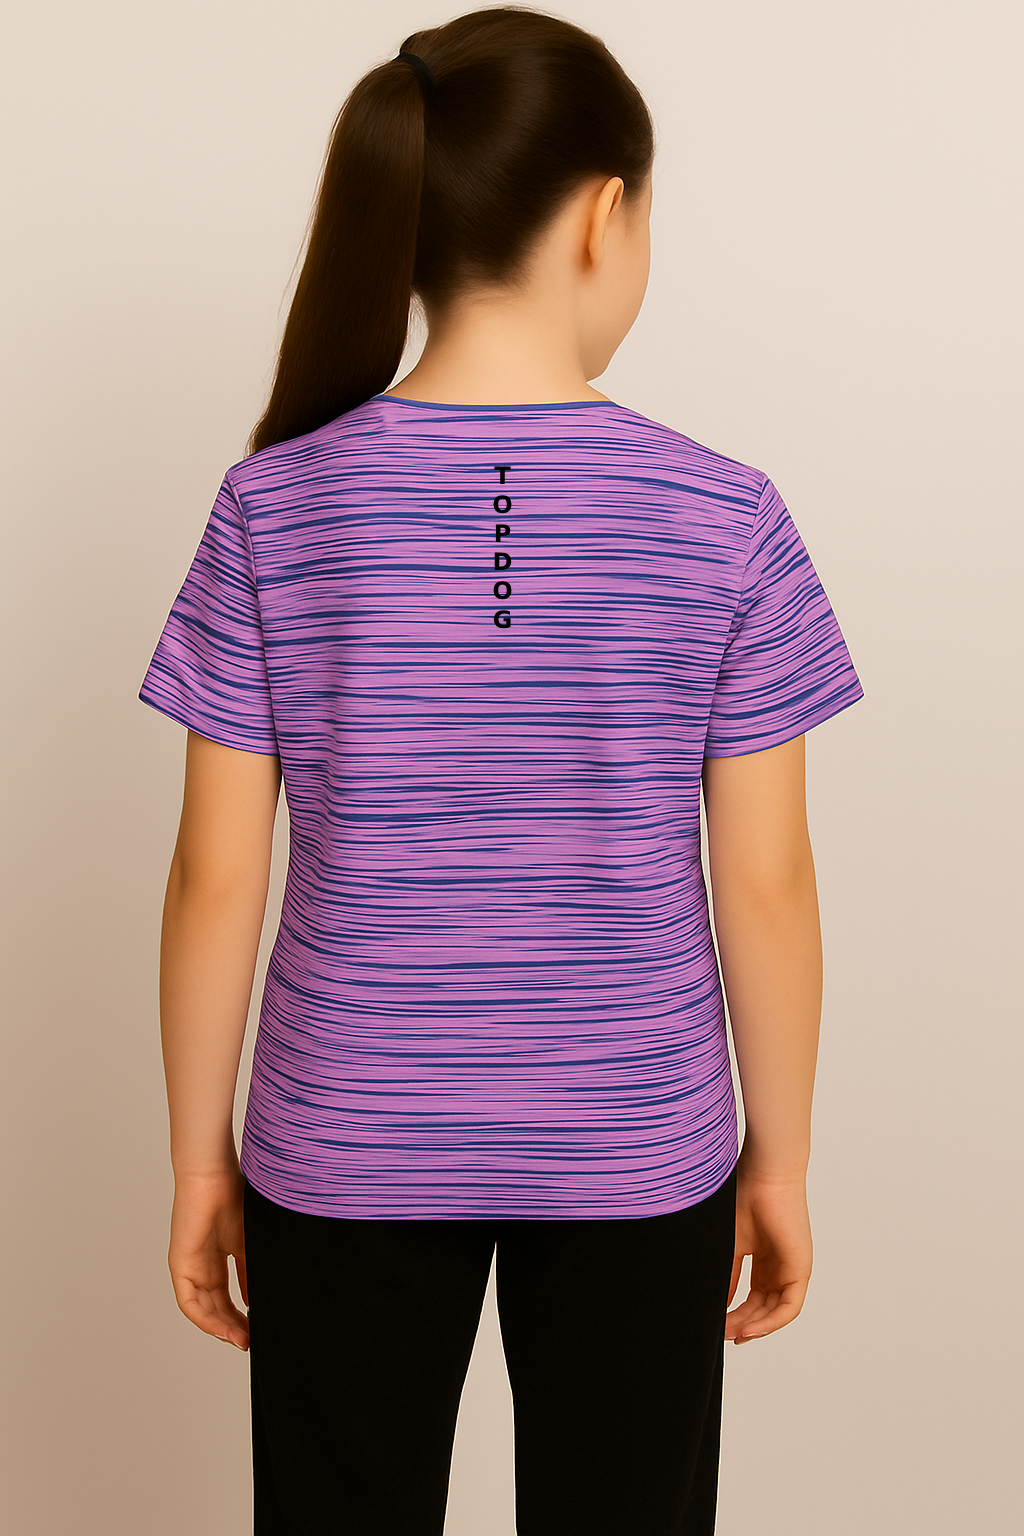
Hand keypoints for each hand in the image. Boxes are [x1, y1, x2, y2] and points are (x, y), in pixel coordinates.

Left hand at [168, 1164, 249, 1349]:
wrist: (213, 1176)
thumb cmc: (235, 1197)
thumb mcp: (251, 1242)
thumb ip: (253, 1271)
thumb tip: (262, 1302)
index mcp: (220, 1258)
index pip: (230, 1296)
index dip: (245, 1315)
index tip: (262, 1329)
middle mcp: (203, 1266)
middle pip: (217, 1307)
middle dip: (235, 1327)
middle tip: (253, 1341)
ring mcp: (190, 1267)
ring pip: (203, 1309)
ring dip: (222, 1328)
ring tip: (242, 1340)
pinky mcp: (179, 1266)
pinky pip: (189, 1302)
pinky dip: (205, 1319)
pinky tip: (223, 1329)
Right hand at [725, 1158, 811, 1345]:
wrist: (765, 1176)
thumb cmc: (743, 1197)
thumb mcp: (729, 1245)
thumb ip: (727, 1275)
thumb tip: (717, 1305)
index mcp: (763, 1259)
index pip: (750, 1297)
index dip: (733, 1314)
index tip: (714, 1326)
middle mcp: (779, 1267)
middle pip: (761, 1308)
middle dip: (740, 1324)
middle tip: (719, 1334)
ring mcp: (792, 1269)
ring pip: (774, 1312)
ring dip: (753, 1327)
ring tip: (731, 1334)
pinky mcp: (801, 1270)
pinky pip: (788, 1308)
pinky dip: (770, 1322)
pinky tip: (749, 1329)